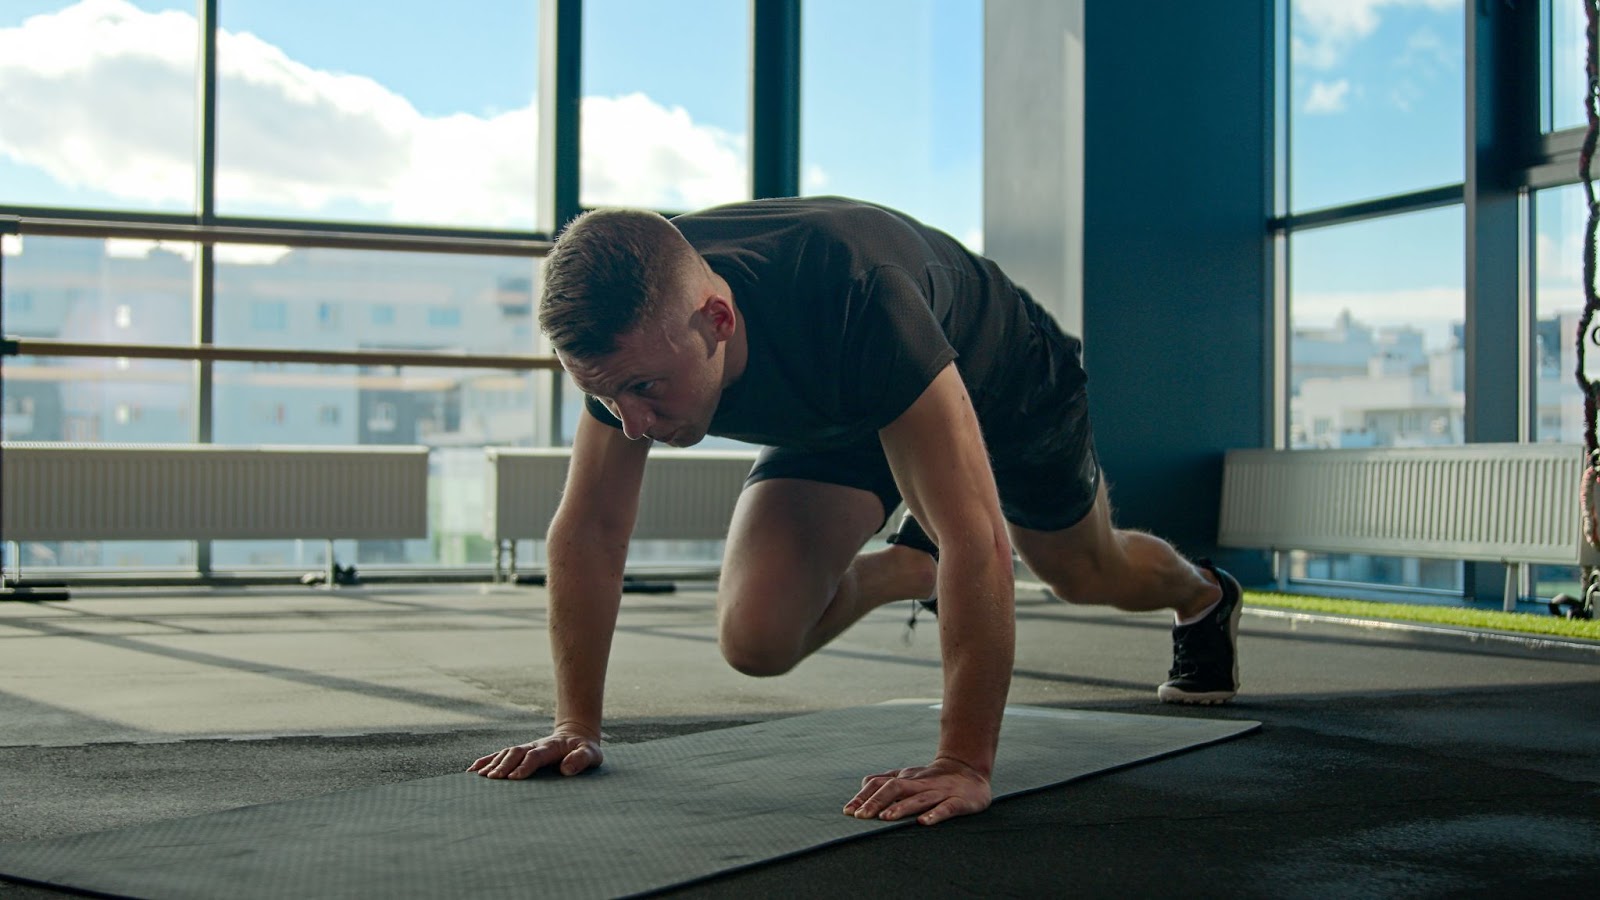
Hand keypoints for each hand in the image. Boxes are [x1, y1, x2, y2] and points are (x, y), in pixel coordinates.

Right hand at [467, 727, 602, 779]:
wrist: (576, 737)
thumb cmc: (585, 750)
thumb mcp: (592, 754)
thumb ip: (581, 759)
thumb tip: (566, 770)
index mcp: (552, 747)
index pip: (535, 755)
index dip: (525, 765)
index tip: (514, 778)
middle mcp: (535, 746)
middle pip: (516, 753)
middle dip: (504, 765)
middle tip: (493, 779)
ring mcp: (526, 748)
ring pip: (506, 753)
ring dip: (493, 764)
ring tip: (480, 777)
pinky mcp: (520, 753)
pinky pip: (500, 755)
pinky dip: (486, 761)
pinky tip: (473, 771)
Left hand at [842, 757, 991, 825]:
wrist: (970, 770)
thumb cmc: (933, 778)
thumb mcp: (908, 777)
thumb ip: (887, 780)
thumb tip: (864, 784)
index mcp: (906, 779)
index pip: (880, 784)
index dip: (863, 796)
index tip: (848, 811)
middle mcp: (920, 784)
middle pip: (895, 788)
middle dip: (876, 802)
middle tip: (860, 816)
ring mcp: (939, 792)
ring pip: (918, 798)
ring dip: (901, 807)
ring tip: (885, 818)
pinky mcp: (959, 801)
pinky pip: (947, 808)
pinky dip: (935, 814)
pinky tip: (923, 822)